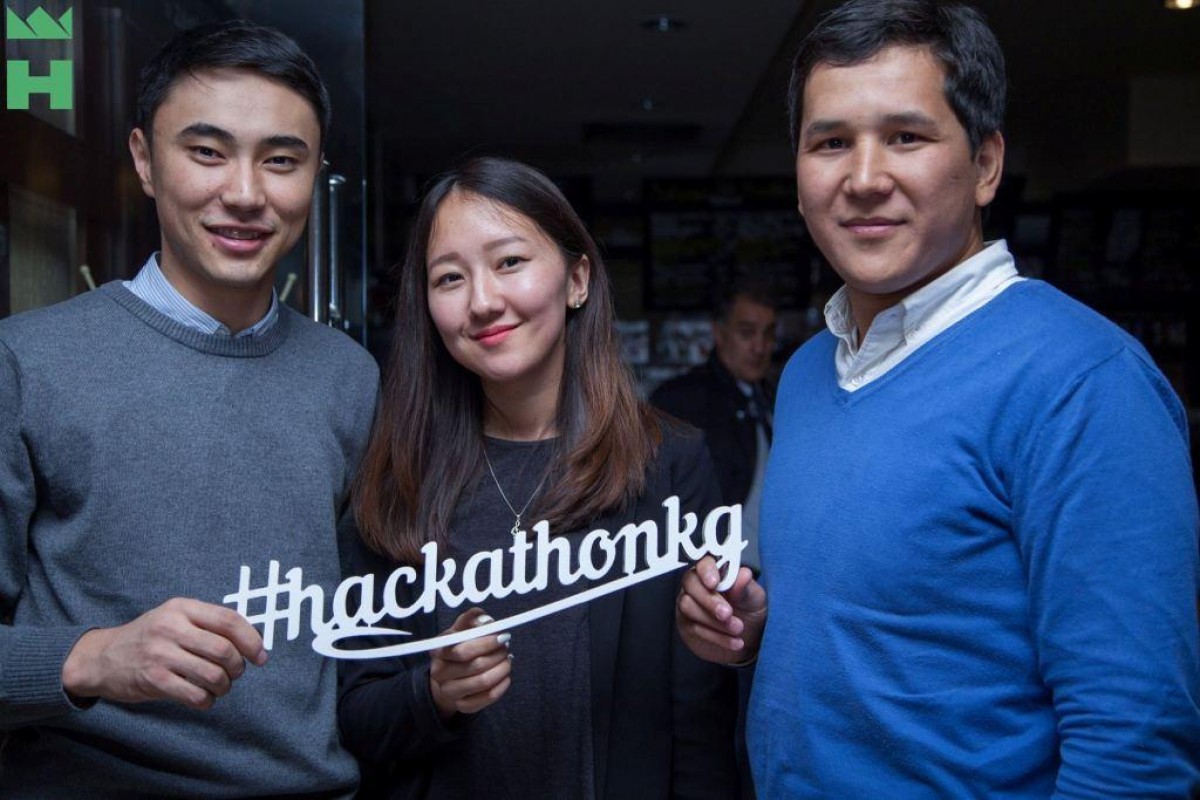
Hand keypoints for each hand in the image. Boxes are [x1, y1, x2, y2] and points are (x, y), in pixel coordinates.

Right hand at [61, 597, 266, 709]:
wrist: (101, 657)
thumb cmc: (149, 638)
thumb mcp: (174, 618)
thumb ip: (207, 624)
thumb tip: (252, 641)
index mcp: (182, 608)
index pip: (229, 620)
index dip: (252, 640)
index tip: (261, 656)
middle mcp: (171, 627)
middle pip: (224, 650)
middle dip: (238, 667)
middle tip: (236, 673)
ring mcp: (160, 654)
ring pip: (212, 674)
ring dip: (224, 686)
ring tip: (220, 686)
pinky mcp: (153, 679)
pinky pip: (194, 694)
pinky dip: (206, 700)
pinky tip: (204, 698)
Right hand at [429, 608, 511, 719]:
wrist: (447, 676)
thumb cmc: (459, 645)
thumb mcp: (461, 627)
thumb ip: (473, 618)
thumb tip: (486, 621)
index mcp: (438, 650)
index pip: (462, 650)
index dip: (486, 643)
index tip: (502, 636)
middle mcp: (439, 673)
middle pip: (476, 665)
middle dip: (497, 654)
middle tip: (506, 647)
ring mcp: (449, 691)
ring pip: (483, 681)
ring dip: (502, 668)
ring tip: (507, 660)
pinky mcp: (462, 705)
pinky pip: (487, 697)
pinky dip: (502, 686)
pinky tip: (505, 676)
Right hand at [676, 556, 766, 664]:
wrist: (748, 639)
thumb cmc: (750, 610)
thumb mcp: (754, 598)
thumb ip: (746, 587)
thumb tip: (743, 574)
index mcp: (714, 572)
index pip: (703, 563)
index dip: (706, 571)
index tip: (714, 582)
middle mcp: (697, 585)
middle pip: (691, 585)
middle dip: (709, 600)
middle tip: (727, 613)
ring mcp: (689, 605)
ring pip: (688, 607)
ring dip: (714, 621)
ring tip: (737, 628)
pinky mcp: (688, 626)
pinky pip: (695, 629)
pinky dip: (717, 637)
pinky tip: (734, 641)